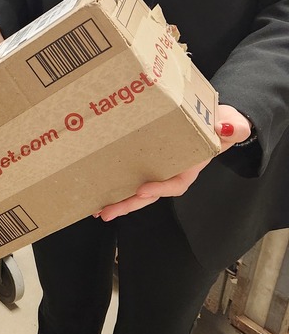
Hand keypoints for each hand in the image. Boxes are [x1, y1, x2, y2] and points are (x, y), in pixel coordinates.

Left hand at [94, 104, 252, 220]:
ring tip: (99, 211)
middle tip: (108, 212)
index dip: (160, 188)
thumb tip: (225, 129)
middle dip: (129, 205)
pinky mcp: (148, 163)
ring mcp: (159, 170)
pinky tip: (101, 194)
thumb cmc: (222, 124)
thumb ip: (233, 127)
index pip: (176, 183)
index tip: (143, 190)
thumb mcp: (233, 124)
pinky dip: (118, 187)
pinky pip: (132, 177)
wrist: (215, 121)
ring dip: (119, 202)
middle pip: (150, 195)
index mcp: (191, 168)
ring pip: (138, 191)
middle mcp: (173, 173)